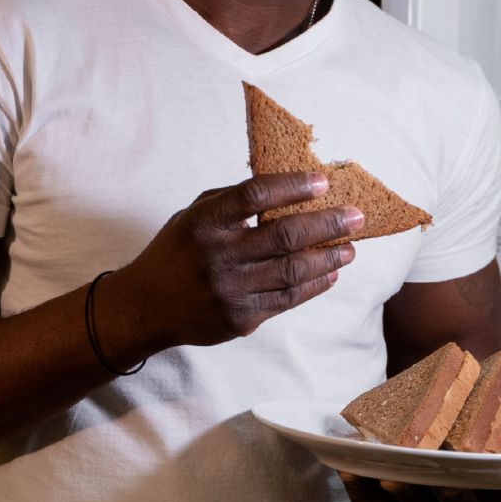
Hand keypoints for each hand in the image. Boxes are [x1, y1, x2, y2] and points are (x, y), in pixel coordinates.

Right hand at [113, 171, 359, 348]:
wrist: (145, 307)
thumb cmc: (178, 251)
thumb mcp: (193, 215)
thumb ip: (232, 201)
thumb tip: (286, 185)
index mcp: (205, 222)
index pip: (253, 196)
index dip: (291, 186)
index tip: (322, 182)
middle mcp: (218, 256)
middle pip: (283, 236)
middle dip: (327, 224)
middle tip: (355, 217)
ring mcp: (230, 291)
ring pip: (293, 272)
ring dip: (328, 258)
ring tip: (350, 248)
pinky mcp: (240, 319)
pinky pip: (287, 300)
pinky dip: (314, 286)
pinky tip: (329, 274)